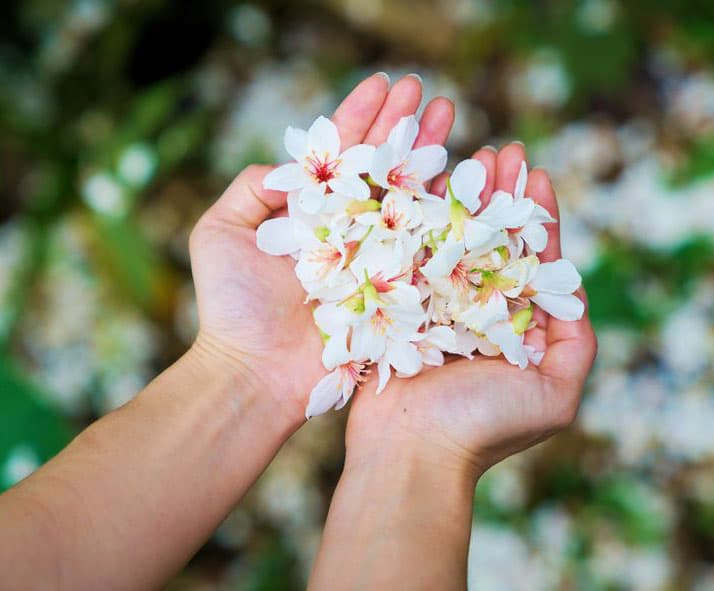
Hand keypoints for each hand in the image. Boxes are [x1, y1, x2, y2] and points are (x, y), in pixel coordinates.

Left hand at [188, 73, 456, 422]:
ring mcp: (376, 258)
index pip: (342, 153)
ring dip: (432, 157)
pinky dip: (449, 215)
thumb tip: (289, 164)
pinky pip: (428, 248)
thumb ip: (251, 189)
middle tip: (428, 91)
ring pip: (410, 198)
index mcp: (312, 210)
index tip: (386, 82)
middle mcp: (349, 229)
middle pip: (383, 167)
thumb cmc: (231, 306)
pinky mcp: (397, 290)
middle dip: (406, 127)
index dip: (363, 116)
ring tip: (452, 117)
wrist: (254, 372)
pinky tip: (469, 180)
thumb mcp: (220, 232)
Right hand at [345, 142, 597, 477]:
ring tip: (474, 153)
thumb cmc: (483, 428)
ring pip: (454, 238)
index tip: (540, 175)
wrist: (409, 454)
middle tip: (507, 151)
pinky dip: (420, 218)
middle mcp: (479, 311)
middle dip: (503, 195)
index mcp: (517, 327)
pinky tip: (427, 181)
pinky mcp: (399, 306)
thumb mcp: (554, 396)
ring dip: (465, 196)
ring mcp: (437, 306)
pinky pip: (412, 254)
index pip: (535, 261)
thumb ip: (575, 346)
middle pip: (494, 240)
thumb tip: (578, 293)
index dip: (539, 217)